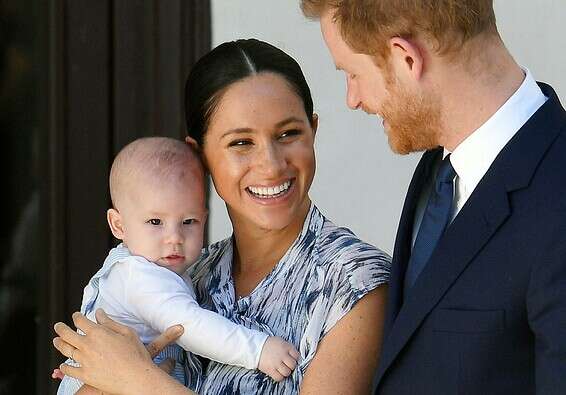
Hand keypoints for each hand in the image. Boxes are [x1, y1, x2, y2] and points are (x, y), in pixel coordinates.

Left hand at [52, 309, 182, 393]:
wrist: (136, 377)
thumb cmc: (135, 354)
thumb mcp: (127, 332)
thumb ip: (110, 322)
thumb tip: (99, 313)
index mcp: (98, 333)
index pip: (80, 321)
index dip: (76, 316)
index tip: (75, 315)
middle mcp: (87, 346)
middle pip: (67, 334)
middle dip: (61, 328)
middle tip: (58, 326)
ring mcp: (84, 361)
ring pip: (65, 350)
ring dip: (59, 344)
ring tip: (56, 341)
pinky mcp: (84, 375)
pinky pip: (69, 370)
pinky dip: (64, 367)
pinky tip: (63, 365)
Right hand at [257, 336, 299, 381]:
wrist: (255, 346)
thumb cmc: (269, 344)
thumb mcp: (281, 341)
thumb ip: (289, 348)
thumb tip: (296, 356)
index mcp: (286, 347)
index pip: (297, 356)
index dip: (295, 358)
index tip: (293, 359)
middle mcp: (282, 355)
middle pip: (293, 365)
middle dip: (291, 366)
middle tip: (287, 365)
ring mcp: (276, 363)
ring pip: (287, 372)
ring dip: (286, 372)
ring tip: (282, 369)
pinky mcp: (270, 370)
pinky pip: (279, 377)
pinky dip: (279, 377)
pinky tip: (277, 373)